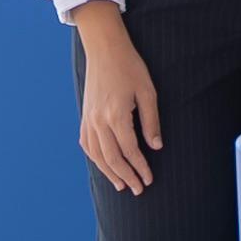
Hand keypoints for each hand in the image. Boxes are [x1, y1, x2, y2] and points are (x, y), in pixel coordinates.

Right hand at [76, 3, 161, 195]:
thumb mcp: (148, 92)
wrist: (105, 50)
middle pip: (112, 158)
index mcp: (116, 115)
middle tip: (138, 190)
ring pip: (96, 154)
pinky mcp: (85, 116)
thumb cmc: (131, 68)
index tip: (150, 180)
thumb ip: (151, 121)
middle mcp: (98, 121)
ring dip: (109, 172)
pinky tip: (104, 165)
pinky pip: (87, 143)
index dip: (140, 168)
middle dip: (126, 176)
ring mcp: (88, 119)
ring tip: (121, 185)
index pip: (130, 151)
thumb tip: (155, 147)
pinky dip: (95, 158)